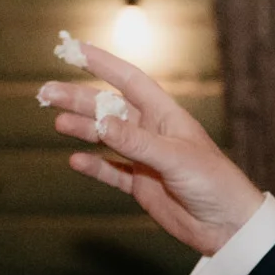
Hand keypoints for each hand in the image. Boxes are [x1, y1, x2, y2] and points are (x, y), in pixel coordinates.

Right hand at [44, 42, 265, 254]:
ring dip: (82, 129)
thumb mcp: (175, 158)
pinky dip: (94, 166)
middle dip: (78, 98)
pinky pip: (111, 172)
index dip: (102, 64)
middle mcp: (152, 132)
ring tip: (57, 122)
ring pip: (105, 138)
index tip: (74, 49)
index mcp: (166, 115)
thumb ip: (137, 142)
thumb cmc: (214, 183)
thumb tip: (101, 123)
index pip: (130, 81)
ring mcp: (145, 159)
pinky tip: (75, 160)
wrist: (228, 226)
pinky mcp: (141, 185)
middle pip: (109, 108)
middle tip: (47, 93)